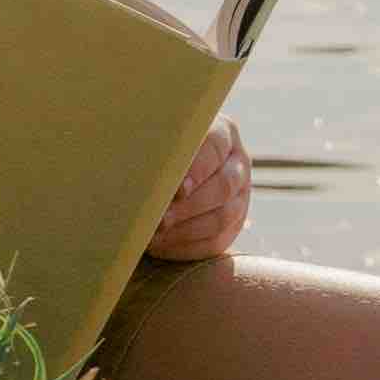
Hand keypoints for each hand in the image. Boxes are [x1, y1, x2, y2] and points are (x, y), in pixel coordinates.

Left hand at [148, 122, 251, 264]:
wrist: (163, 168)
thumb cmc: (153, 148)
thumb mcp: (157, 138)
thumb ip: (155, 146)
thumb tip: (140, 162)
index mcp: (223, 133)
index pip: (215, 147)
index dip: (196, 169)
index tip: (175, 188)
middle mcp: (237, 163)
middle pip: (223, 186)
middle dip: (188, 205)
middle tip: (159, 217)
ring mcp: (240, 196)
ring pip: (222, 217)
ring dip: (186, 229)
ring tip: (155, 234)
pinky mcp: (232, 225)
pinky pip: (217, 242)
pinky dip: (187, 247)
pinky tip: (161, 246)